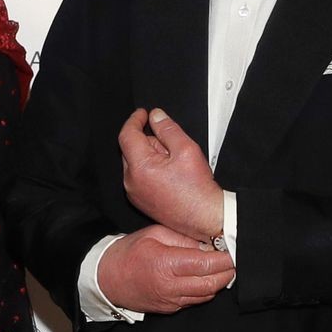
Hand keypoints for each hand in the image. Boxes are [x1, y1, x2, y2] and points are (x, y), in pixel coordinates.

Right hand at [96, 223, 233, 313]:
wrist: (105, 279)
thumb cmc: (128, 254)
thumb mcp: (155, 234)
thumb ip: (183, 238)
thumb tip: (208, 244)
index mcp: (166, 264)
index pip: (207, 264)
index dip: (225, 259)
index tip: (234, 251)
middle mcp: (170, 286)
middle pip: (212, 283)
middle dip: (228, 272)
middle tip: (234, 260)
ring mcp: (170, 300)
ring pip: (207, 294)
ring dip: (219, 282)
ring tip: (222, 269)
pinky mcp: (169, 308)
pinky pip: (195, 301)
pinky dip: (205, 290)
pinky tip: (205, 278)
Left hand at [119, 108, 223, 241]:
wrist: (204, 217)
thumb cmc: (197, 189)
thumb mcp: (186, 149)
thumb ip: (167, 129)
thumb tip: (156, 116)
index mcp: (140, 167)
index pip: (127, 135)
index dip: (135, 120)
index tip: (142, 114)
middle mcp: (131, 181)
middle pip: (131, 149)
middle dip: (149, 141)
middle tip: (171, 147)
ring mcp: (133, 193)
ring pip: (136, 163)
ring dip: (151, 157)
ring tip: (174, 166)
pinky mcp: (139, 200)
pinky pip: (139, 177)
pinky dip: (151, 170)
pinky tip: (170, 176)